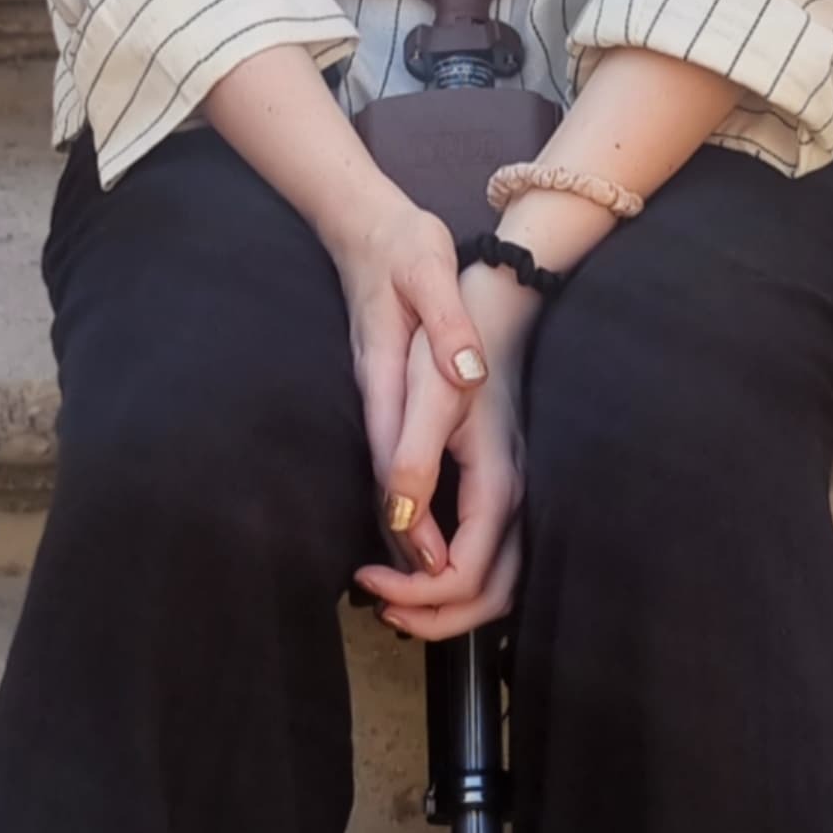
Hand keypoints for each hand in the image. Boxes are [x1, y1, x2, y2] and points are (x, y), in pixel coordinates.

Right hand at [326, 194, 492, 577]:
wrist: (367, 227)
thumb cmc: (403, 247)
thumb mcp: (428, 269)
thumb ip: (445, 322)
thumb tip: (464, 371)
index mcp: (393, 378)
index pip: (396, 466)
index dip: (412, 525)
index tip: (432, 572)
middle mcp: (380, 400)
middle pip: (387, 492)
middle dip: (405, 555)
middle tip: (427, 604)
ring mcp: (380, 403)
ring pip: (388, 486)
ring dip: (406, 541)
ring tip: (430, 593)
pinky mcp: (387, 401)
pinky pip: (394, 466)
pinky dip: (407, 509)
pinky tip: (426, 535)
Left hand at [355, 312, 526, 640]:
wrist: (489, 312)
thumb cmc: (449, 352)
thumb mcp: (425, 399)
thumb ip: (413, 464)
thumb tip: (403, 532)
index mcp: (495, 487)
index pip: (466, 576)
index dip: (417, 595)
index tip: (368, 581)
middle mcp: (514, 500)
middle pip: (493, 595)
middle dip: (438, 618)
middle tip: (382, 609)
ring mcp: (512, 495)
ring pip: (498, 582)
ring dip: (449, 604)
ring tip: (395, 600)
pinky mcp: (500, 488)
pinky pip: (491, 557)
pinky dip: (457, 580)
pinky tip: (416, 564)